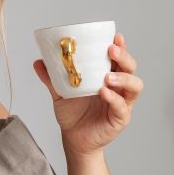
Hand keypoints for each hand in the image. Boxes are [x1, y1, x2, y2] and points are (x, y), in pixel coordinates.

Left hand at [33, 33, 142, 155]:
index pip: (119, 58)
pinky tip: (103, 92)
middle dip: (124, 57)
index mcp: (108, 76)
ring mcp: (122, 102)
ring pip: (134, 86)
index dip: (120, 46)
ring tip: (107, 77)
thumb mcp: (60, 92)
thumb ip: (52, 78)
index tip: (115, 36)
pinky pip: (122, 106)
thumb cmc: (73, 114)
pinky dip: (114, 98)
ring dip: (123, 78)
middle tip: (111, 51)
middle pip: (131, 68)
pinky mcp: (121, 118)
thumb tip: (39, 61)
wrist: (73, 138)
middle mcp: (119, 87)